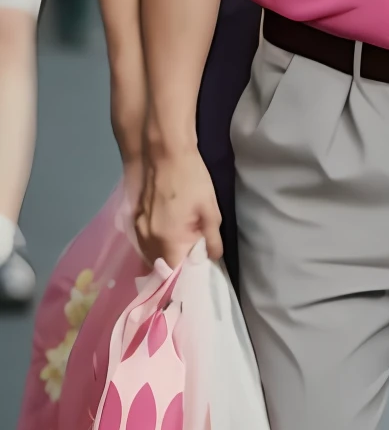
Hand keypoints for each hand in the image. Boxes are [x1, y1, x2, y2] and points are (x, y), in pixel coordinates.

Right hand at [136, 145, 222, 265]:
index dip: (182, 277)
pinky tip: (167, 238)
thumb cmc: (192, 180)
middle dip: (172, 267)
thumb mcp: (211, 211)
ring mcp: (137, 227)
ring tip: (180, 251)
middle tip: (190, 262)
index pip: (171, 273)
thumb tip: (213, 258)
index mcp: (167, 240)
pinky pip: (143, 240)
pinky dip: (154, 244)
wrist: (166, 152)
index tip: (194, 274)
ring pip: (148, 253)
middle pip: (158, 265)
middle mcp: (147, 238)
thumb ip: (212, 239)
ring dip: (162, 256)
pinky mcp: (134, 217)